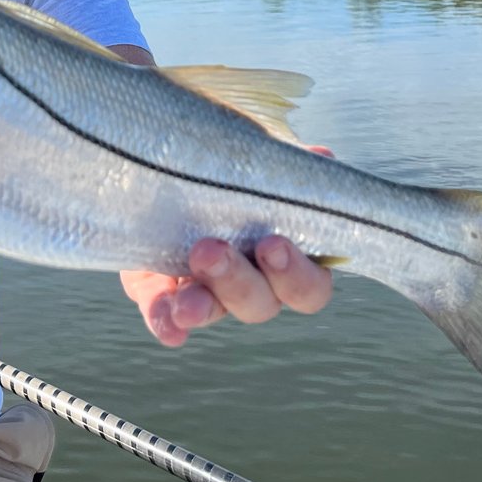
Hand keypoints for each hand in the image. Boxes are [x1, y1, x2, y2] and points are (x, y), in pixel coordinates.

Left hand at [121, 145, 335, 346]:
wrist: (160, 167)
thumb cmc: (221, 163)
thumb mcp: (248, 155)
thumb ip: (279, 164)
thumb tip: (321, 157)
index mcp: (284, 254)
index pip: (309, 285)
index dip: (297, 273)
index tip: (272, 244)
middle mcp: (250, 281)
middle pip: (261, 303)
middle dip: (238, 280)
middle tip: (210, 249)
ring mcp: (206, 291)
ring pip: (214, 309)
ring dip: (201, 302)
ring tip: (183, 292)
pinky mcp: (163, 292)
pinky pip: (166, 317)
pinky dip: (166, 322)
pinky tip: (169, 326)